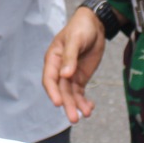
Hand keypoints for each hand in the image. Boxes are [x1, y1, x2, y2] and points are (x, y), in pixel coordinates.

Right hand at [42, 7, 105, 122]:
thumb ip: (70, 57)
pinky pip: (80, 93)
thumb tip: (64, 74)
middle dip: (67, 104)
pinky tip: (89, 108)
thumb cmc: (80, 28)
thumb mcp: (75, 39)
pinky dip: (84, 101)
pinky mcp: (80, 78)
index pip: (49, 79)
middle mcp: (59, 69)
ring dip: (76, 105)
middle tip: (73, 118)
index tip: (58, 103)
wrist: (94, 24)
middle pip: (61, 90)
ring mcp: (70, 74)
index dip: (52, 92)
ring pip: (71, 94)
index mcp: (53, 59)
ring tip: (85, 115)